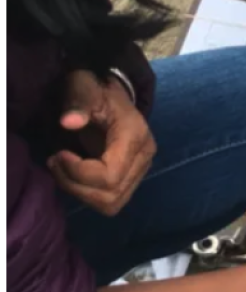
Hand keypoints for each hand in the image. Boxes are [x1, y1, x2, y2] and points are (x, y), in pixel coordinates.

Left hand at [49, 71, 156, 215]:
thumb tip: (69, 122)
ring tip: (63, 169)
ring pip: (111, 204)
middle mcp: (144, 157)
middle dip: (75, 185)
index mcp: (135, 136)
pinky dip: (87, 194)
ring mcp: (141, 169)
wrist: (111, 94)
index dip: (78, 173)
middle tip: (55, 162)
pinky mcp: (133, 177)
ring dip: (80, 193)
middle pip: (110, 196)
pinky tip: (74, 174)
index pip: (109, 176)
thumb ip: (78, 102)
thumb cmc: (95, 90)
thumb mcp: (84, 87)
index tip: (58, 154)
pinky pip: (110, 201)